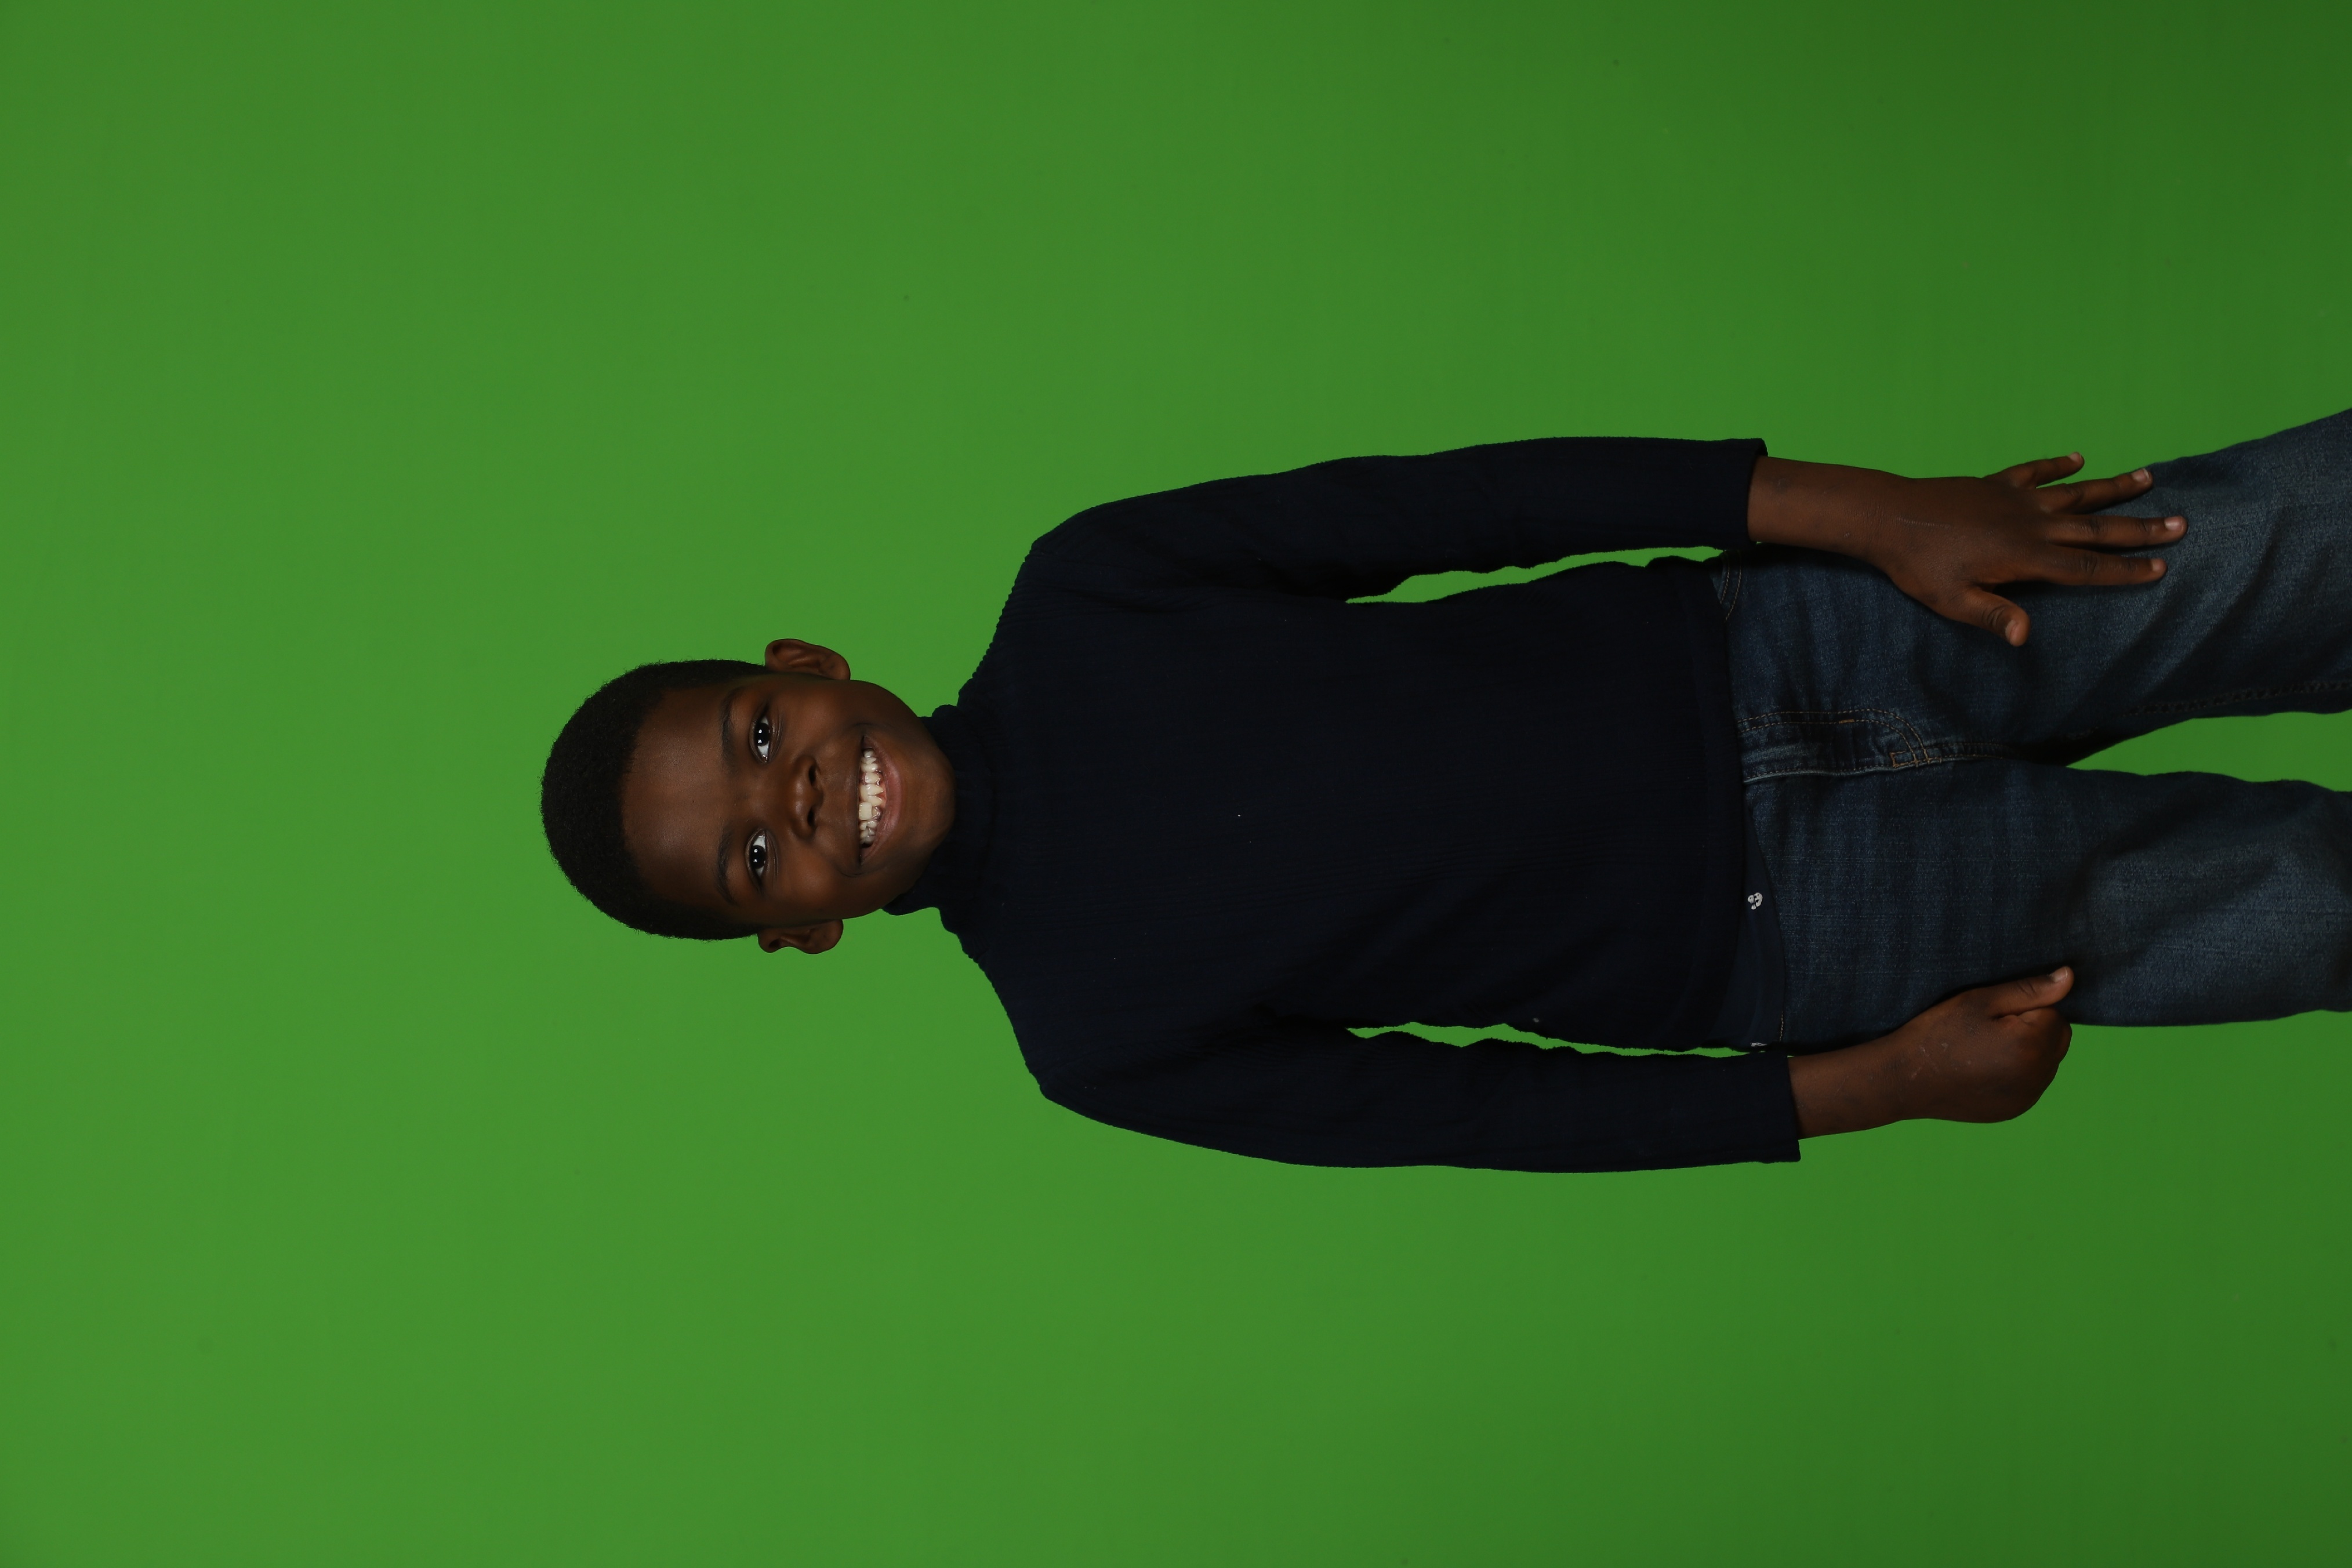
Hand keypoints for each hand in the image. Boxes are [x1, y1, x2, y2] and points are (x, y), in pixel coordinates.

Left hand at [1748, 454, 2185, 644]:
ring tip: (2151, 477)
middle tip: (2181, 524)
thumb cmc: (1917, 567)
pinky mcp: (1994, 484)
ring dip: (2113, 487)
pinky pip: (2033, 471)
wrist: (1887, 517)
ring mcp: (2014, 500)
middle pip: (2096, 528)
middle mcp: (2030, 524)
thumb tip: (2026, 638)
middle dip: (2140, 529)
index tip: (2161, 567)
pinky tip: (2079, 458)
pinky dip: (2056, 465)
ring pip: (2075, 493)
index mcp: (2025, 557)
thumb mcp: (1951, 601)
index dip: (2125, 569)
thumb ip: (1993, 615)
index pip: (2086, 567)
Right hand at [1788, 968, 2075, 1137]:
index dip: (2024, 1007)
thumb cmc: (1937, 1033)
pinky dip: (2016, 1073)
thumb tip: (2070, 977)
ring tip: (1983, 1049)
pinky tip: (1983, 1069)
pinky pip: (2030, 1083)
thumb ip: (2029, 990)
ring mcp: (2027, 1098)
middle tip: (1988, 1029)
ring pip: (2045, 1062)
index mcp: (2031, 1047)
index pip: (2055, 1014)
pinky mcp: (2014, 1110)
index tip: (1990, 1015)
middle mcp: (2037, 1078)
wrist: (1904, 1080)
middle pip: (2057, 1039)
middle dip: (2034, 1029)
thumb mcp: (1979, 1001)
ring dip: (2027, 1051)